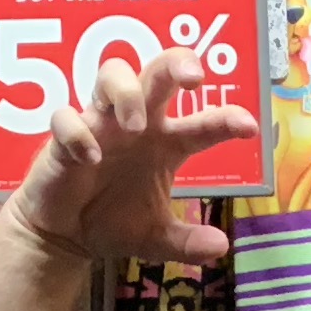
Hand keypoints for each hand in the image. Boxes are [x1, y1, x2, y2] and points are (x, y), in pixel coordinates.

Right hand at [13, 52, 254, 271]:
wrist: (66, 236)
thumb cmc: (113, 221)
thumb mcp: (156, 238)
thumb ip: (186, 242)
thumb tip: (220, 246)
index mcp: (165, 142)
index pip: (202, 122)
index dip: (226, 118)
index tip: (248, 127)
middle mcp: (136, 124)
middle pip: (157, 71)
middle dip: (176, 64)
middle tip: (194, 78)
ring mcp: (99, 124)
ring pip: (112, 74)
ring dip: (126, 92)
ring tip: (134, 126)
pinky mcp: (62, 138)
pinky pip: (66, 118)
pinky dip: (79, 133)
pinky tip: (89, 160)